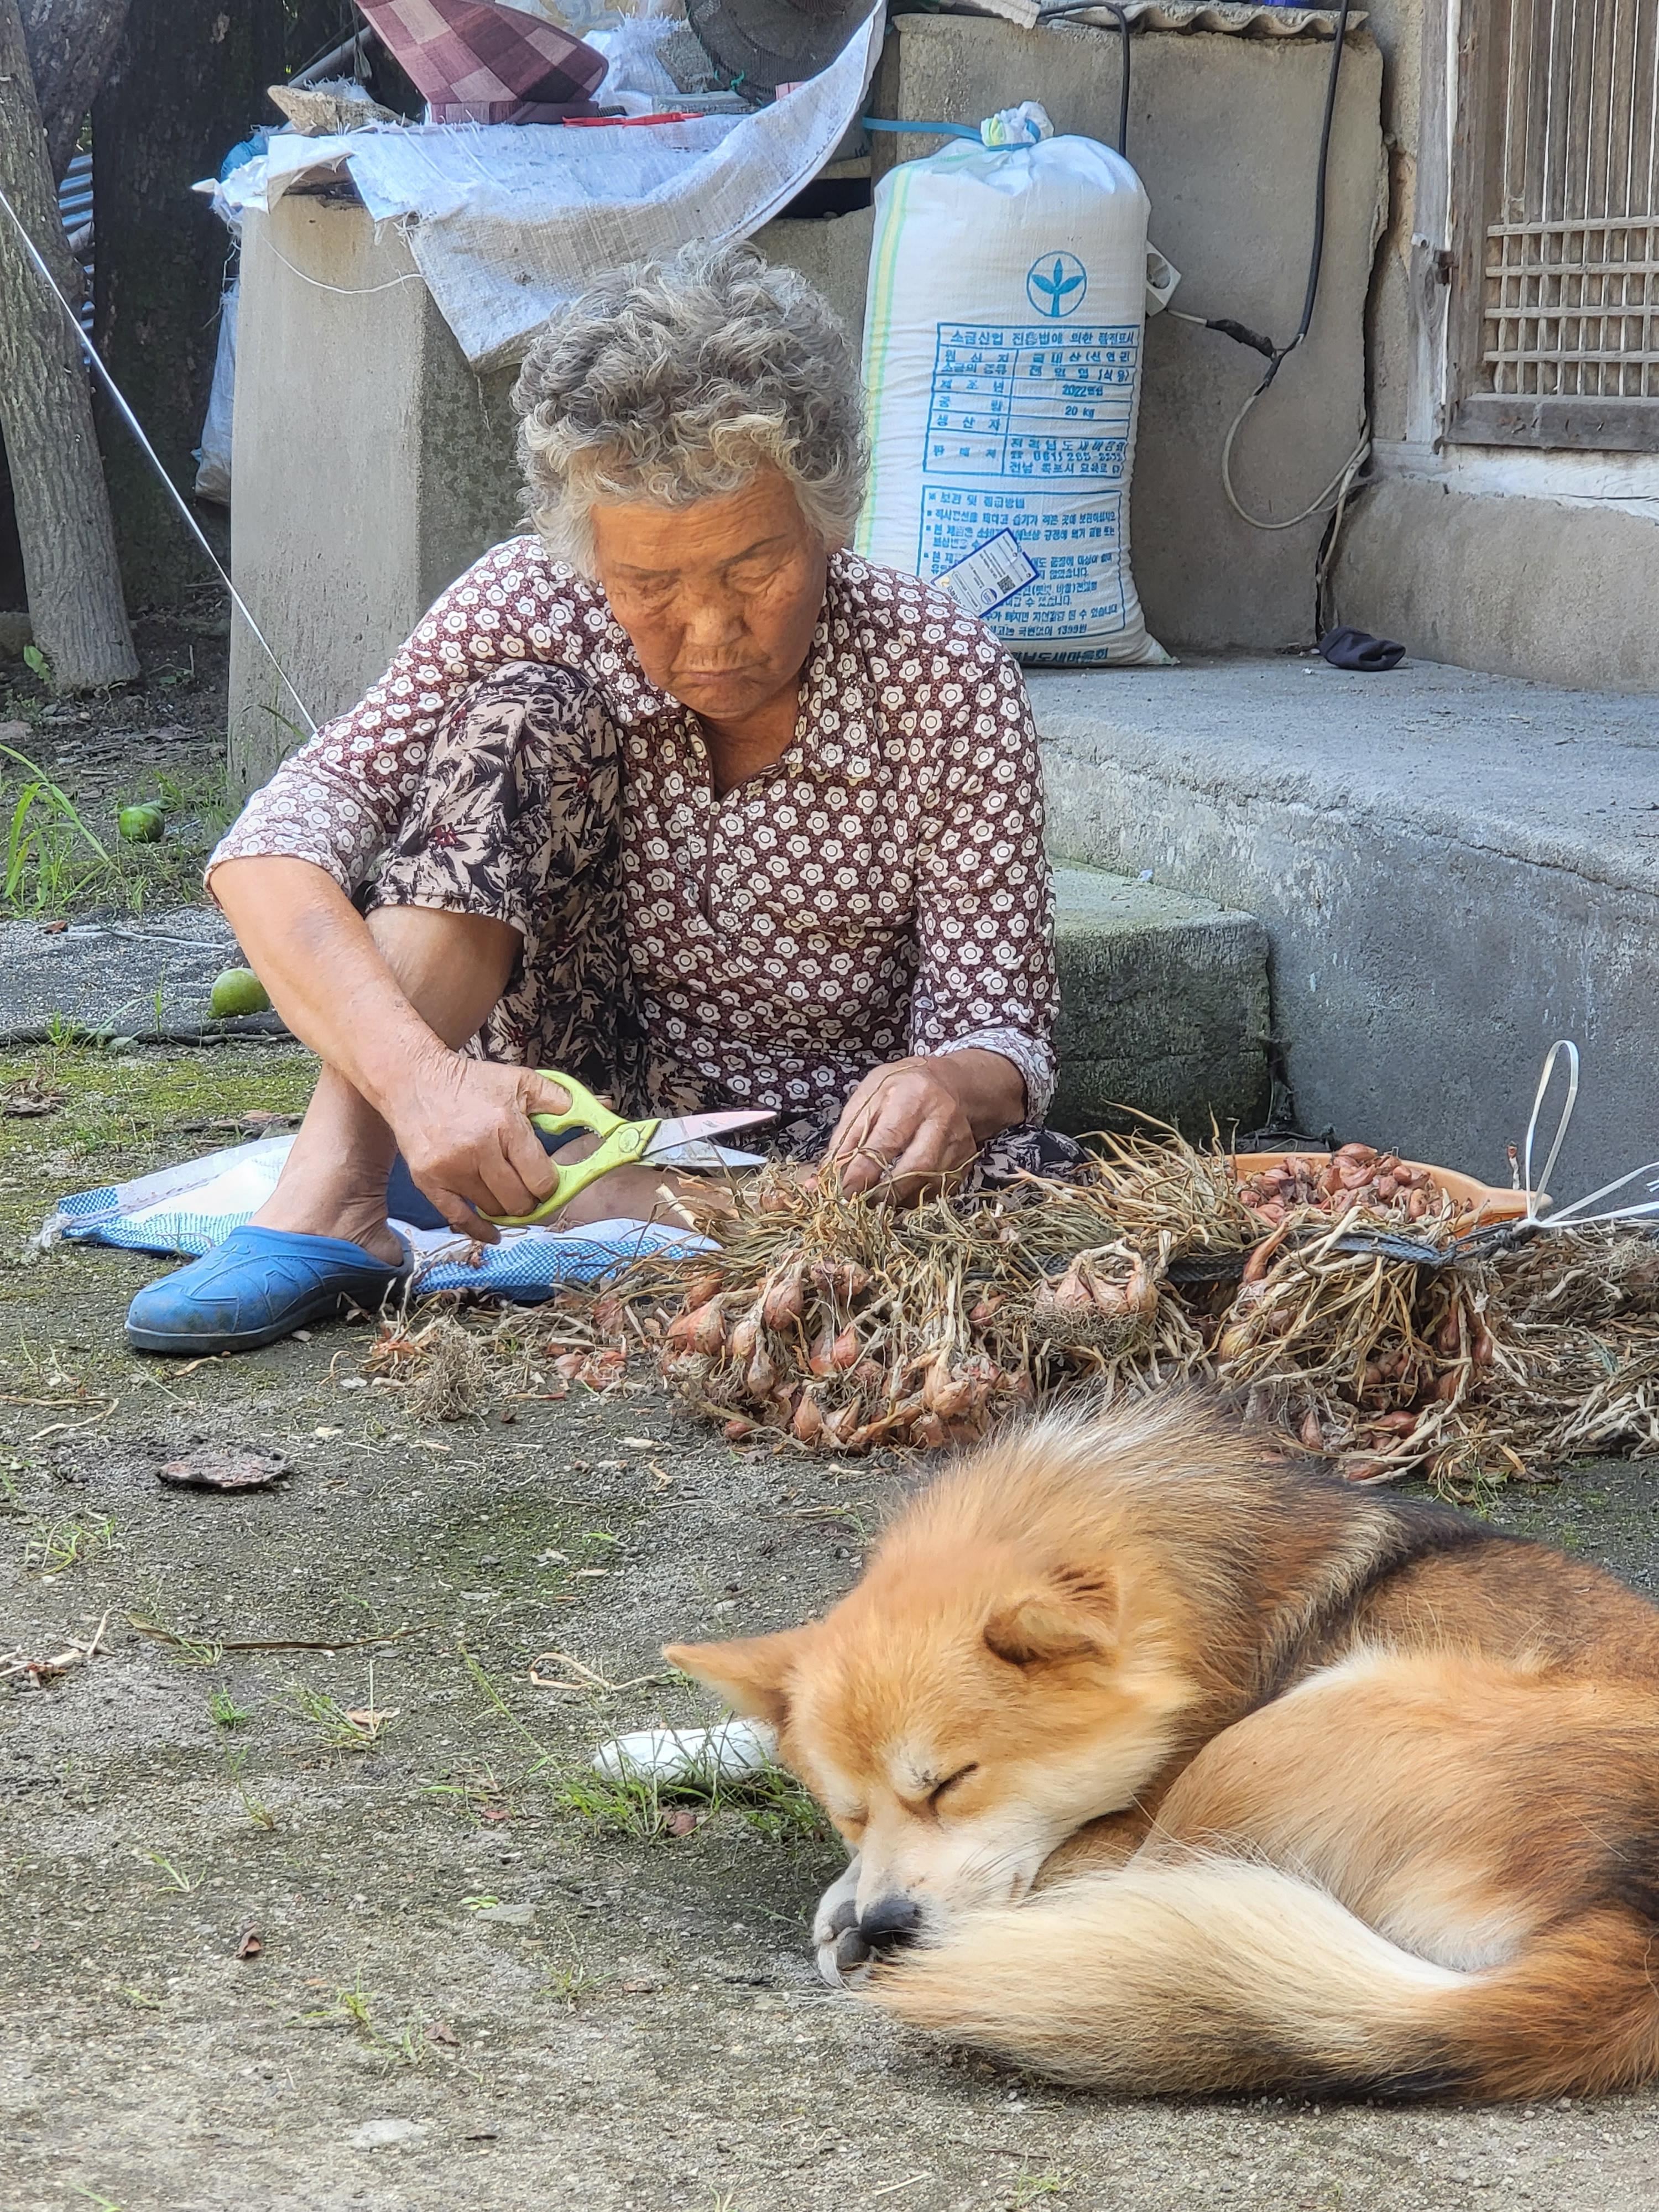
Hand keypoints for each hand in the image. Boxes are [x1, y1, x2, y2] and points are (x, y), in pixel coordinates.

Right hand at [390, 1056, 574, 1241]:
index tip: (546, 1181)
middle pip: (519, 1202)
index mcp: (506, 1126)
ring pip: (493, 1211)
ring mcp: (451, 1169)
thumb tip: (601, 1111)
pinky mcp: (429, 1181)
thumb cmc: (471, 1082)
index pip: (541, 1180)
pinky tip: (493, 1233)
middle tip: (528, 1189)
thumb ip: (560, 1100)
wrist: (413, 1080)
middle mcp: (479, 1150)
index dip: (549, 1186)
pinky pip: (459, 1220)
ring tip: (506, 1191)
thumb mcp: (520, 1081)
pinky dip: (480, 1230)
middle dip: (529, 1200)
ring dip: (504, 1207)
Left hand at [819, 1052, 1020, 1205]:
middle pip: (915, 1167)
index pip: (887, 1141)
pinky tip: (900, 1196)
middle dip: (884, 1193)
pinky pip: (940, 1191)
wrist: (948, 1083)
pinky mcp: (967, 1160)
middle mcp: (942, 1118)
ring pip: (929, 1184)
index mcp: (912, 1096)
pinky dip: (915, 1199)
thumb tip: (819, 1181)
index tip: (842, 1195)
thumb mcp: (866, 1100)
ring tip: (876, 1203)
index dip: (863, 1172)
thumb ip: (845, 1140)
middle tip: (860, 1206)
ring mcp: (959, 1141)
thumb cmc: (898, 1090)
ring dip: (899, 1200)